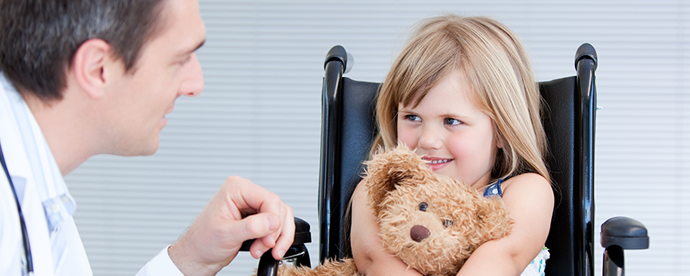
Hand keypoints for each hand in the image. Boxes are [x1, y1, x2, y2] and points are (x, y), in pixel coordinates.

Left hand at [168, 176, 294, 275]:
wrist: (198, 256)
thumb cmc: (203, 242)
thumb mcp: (226, 234)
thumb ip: (251, 227)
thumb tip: (273, 221)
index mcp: (236, 189)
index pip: (268, 199)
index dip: (273, 220)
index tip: (269, 239)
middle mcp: (246, 194)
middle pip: (278, 208)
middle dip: (274, 232)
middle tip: (265, 247)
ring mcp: (252, 205)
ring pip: (281, 217)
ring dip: (277, 237)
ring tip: (263, 250)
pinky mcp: (257, 218)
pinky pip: (277, 224)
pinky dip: (276, 239)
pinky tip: (265, 249)